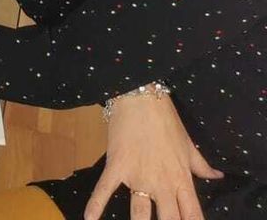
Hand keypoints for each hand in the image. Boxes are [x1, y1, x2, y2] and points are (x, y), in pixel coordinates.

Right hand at [86, 90, 221, 219]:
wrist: (139, 98)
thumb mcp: (189, 144)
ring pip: (140, 213)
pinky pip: (104, 190)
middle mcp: (162, 184)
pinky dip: (95, 205)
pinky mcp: (117, 167)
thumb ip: (202, 165)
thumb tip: (217, 176)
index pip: (193, 215)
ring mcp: (138, 177)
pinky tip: (89, 219)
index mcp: (182, 179)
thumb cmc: (166, 120)